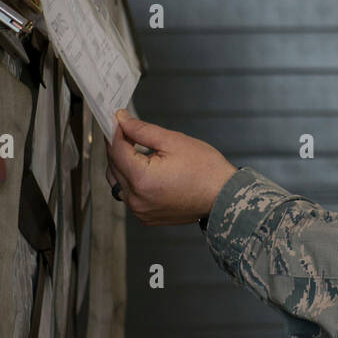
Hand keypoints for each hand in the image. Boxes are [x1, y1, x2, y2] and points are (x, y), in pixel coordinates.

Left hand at [105, 109, 237, 224]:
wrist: (224, 196)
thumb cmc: (206, 170)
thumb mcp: (174, 141)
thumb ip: (142, 130)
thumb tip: (122, 120)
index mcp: (141, 179)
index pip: (116, 150)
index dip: (115, 132)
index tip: (117, 120)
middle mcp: (137, 199)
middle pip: (113, 167)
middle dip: (118, 147)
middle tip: (127, 131)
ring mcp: (141, 210)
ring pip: (118, 182)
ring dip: (123, 165)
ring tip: (138, 150)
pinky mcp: (147, 216)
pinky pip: (129, 196)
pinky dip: (132, 182)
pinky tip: (147, 170)